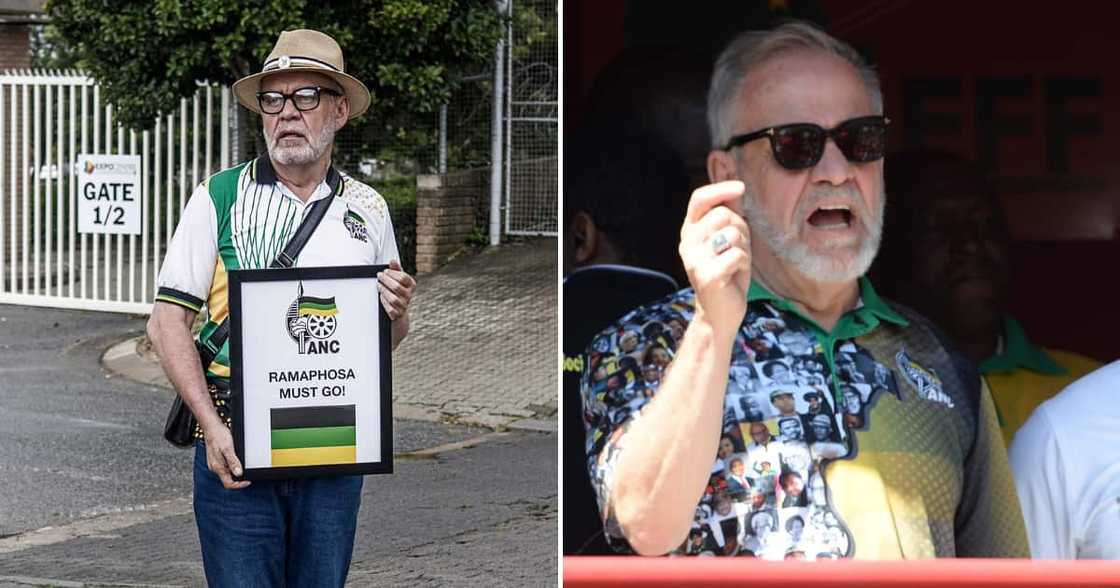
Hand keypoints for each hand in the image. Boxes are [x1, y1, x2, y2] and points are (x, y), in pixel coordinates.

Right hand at [201, 422, 249, 489]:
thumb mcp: (228, 449)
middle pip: (228, 479)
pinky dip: (233, 466)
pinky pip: (225, 467)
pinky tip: (236, 460)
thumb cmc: (218, 435)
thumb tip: (239, 474)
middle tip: (248, 474)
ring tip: (244, 466)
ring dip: (236, 472)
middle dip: (238, 479)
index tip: (248, 482)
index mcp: (217, 467)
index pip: (228, 483)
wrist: (211, 427)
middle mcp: (215, 467)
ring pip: (227, 473)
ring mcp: (215, 463)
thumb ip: (233, 462)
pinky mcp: (217, 459)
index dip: (239, 485)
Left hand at [378, 259, 414, 320]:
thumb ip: (395, 270)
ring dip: (384, 291)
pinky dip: (384, 302)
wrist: (400, 310)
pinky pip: (390, 309)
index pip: (403, 277)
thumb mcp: (398, 279)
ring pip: (393, 299)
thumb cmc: (397, 291)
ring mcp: (403, 305)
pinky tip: (381, 296)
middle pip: (397, 287)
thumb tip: (392, 261)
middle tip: (379, 275)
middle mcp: (409, 295)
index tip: (385, 271)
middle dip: (386, 280)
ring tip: (378, 285)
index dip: (392, 273)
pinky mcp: (397, 314)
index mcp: (411, 285)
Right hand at [678, 181, 751, 338]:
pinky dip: (744, 263)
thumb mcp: (728, 239)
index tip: (740, 188)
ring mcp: (695, 260)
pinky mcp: (708, 276)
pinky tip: (735, 275)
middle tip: (737, 249)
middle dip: (741, 228)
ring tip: (736, 262)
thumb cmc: (727, 272)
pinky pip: (738, 254)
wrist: (720, 312)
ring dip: (744, 247)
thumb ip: (729, 214)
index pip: (699, 199)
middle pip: (723, 214)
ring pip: (733, 233)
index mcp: (690, 231)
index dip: (720, 190)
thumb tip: (737, 186)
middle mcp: (687, 243)